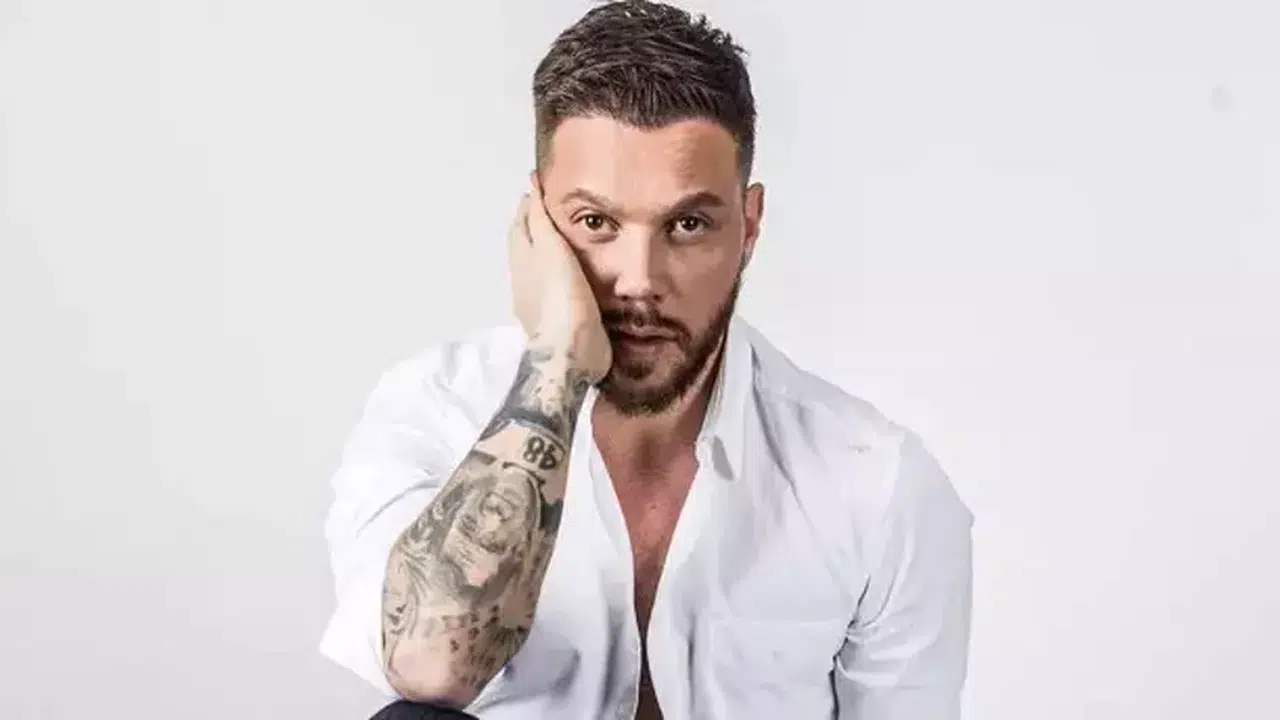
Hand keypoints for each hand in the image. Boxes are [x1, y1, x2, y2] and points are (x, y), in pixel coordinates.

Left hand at [508, 177, 611, 381]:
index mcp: (523, 259)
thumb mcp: (550, 248)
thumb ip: (540, 220)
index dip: (530, 205)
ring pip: (541, 266)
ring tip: (569, 237)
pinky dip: (563, 272)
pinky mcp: (559, 318)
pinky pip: (557, 286)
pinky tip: (578, 273)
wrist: (570, 350)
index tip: (542, 188)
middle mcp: (526, 279)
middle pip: (527, 245)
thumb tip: (530, 189)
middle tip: (554, 209)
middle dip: (536, 225)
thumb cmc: (561, 296)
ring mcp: (540, 301)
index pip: (522, 224)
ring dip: (549, 250)